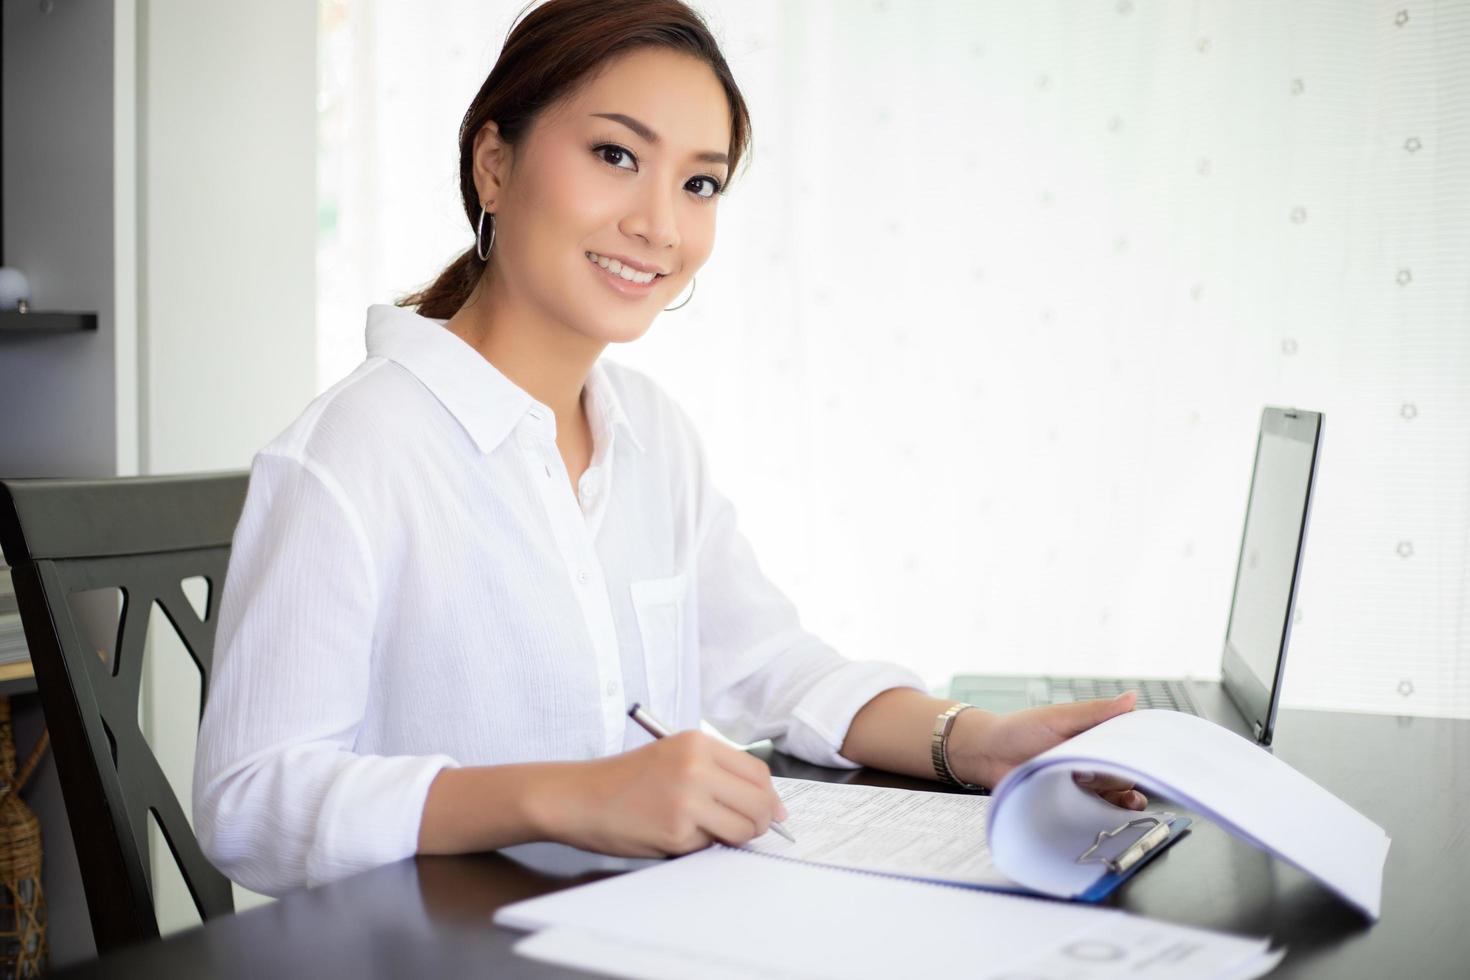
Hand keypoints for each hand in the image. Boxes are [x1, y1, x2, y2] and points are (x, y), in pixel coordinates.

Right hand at [545, 731, 788, 857]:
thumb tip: (768, 805)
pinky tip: (673, 833)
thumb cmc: (625, 780)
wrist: (579, 797)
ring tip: (707, 832)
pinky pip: (709, 845)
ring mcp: (688, 799)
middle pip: (759, 801)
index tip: (771, 812)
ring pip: (743, 828)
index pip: (758, 772)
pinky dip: (699, 845)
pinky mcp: (676, 831)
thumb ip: (716, 772)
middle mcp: (697, 766)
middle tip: (747, 830)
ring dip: (734, 837)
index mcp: (698, 743)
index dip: (769, 796)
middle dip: (760, 822)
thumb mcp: (673, 757)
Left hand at [946, 692, 1146, 809]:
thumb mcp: (1059, 717)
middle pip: (1127, 769)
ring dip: (1119, 792)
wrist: (986, 755)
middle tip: (1109, 769)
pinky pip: (1100, 811)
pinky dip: (1111, 811)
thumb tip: (1131, 698)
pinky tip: (1115, 809)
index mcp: (1094, 735)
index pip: (1129, 741)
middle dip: (1124, 771)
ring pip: (1119, 792)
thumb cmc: (1019, 729)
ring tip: (1104, 789)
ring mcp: (1085, 783)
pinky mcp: (1073, 803)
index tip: (1152, 752)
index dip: (1142, 747)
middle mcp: (1092, 759)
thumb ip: (1096, 712)